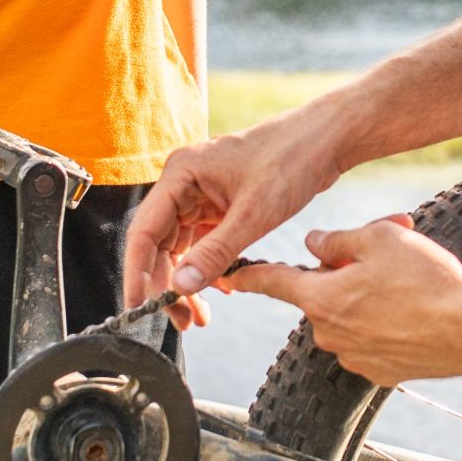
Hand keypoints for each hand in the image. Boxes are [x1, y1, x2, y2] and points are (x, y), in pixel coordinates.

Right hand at [126, 111, 346, 325]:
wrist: (324, 140)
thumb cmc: (291, 160)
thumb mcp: (253, 214)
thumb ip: (215, 253)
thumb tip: (180, 287)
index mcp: (181, 174)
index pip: (144, 231)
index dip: (137, 272)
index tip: (138, 306)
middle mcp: (184, 183)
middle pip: (159, 244)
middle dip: (169, 285)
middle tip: (183, 320)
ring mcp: (201, 194)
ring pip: (181, 248)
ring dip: (189, 281)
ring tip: (200, 315)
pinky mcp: (219, 205)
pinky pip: (203, 243)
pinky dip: (209, 267)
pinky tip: (222, 287)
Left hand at [227, 215, 461, 386]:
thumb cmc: (427, 281)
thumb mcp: (381, 240)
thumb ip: (338, 241)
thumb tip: (315, 245)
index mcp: (322, 299)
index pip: (273, 282)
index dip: (248, 274)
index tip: (228, 274)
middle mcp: (330, 333)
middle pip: (322, 294)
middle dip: (347, 271)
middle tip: (387, 248)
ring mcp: (355, 356)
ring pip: (349, 315)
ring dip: (368, 295)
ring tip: (409, 278)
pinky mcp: (381, 371)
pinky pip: (371, 338)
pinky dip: (385, 322)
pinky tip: (416, 309)